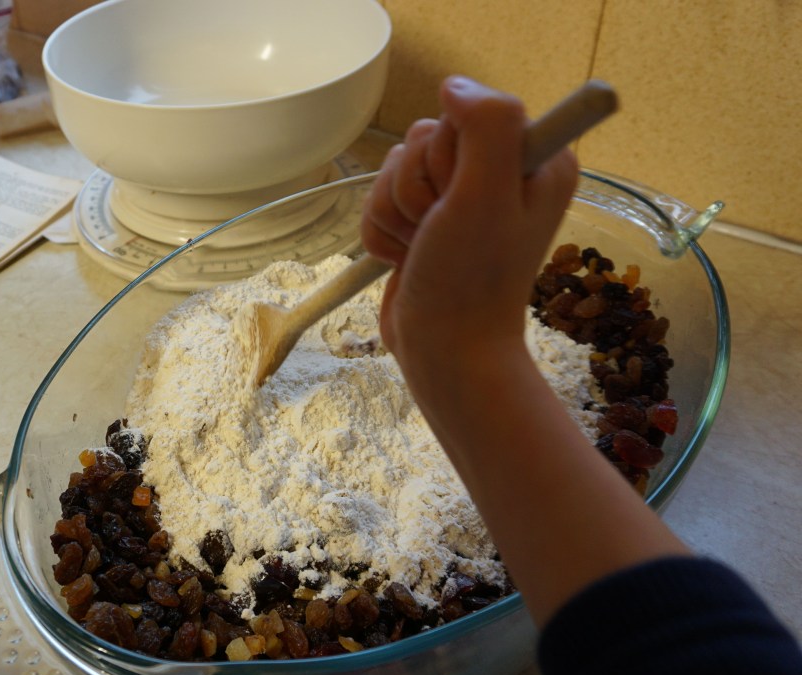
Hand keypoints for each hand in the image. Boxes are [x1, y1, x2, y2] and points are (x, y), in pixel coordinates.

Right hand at [360, 77, 687, 625]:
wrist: (445, 351)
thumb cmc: (471, 281)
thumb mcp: (488, 195)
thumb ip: (486, 124)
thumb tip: (453, 86)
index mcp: (533, 157)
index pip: (463, 114)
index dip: (447, 156)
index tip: (460, 200)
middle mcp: (498, 171)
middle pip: (421, 139)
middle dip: (416, 190)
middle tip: (440, 231)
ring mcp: (457, 199)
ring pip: (393, 170)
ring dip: (395, 215)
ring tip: (422, 250)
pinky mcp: (423, 223)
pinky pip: (378, 201)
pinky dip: (382, 233)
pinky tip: (405, 259)